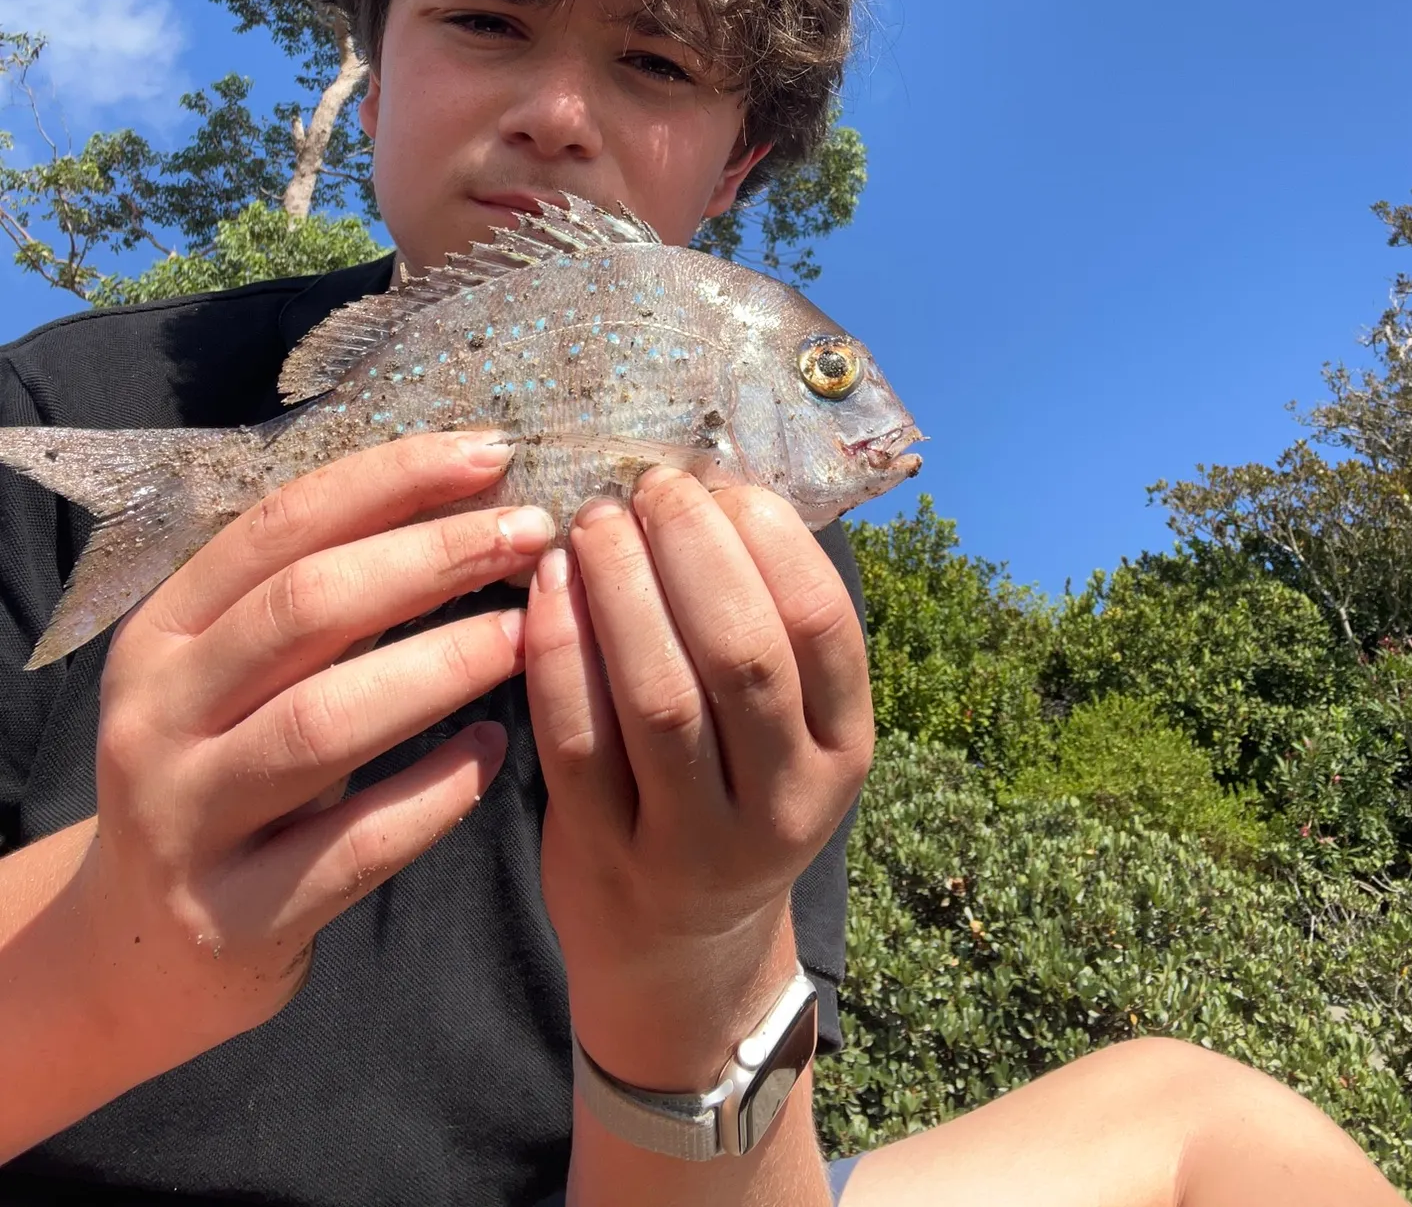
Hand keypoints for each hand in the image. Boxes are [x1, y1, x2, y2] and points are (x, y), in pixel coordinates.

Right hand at [78, 431, 554, 1064]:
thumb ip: (327, 603)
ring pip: (323, 722)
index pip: (279, 528)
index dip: (390, 481)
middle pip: (305, 610)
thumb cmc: (229, 773)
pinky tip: (496, 752)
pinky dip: (435, 792)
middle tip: (532, 534)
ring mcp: (186, 821)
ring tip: (527, 635)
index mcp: (162, 634)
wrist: (145, 949)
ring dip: (442, 666)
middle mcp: (155, 717)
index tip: (492, 453)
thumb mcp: (243, 677)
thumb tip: (471, 502)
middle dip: (432, 558)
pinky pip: (354, 844)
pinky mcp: (237, 915)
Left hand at [523, 466, 873, 1087]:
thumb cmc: (731, 796)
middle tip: (647, 489)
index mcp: (844, 750)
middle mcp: (784, 802)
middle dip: (690, 550)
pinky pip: (577, 739)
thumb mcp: (785, 732)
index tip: (715, 482)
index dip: (767, 538)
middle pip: (742, 654)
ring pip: (660, 695)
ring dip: (622, 589)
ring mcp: (695, 842)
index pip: (821, 626)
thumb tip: (714, 487)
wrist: (680, 947)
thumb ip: (765, 629)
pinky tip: (548, 588)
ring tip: (594, 522)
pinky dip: (560, 651)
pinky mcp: (608, 857)